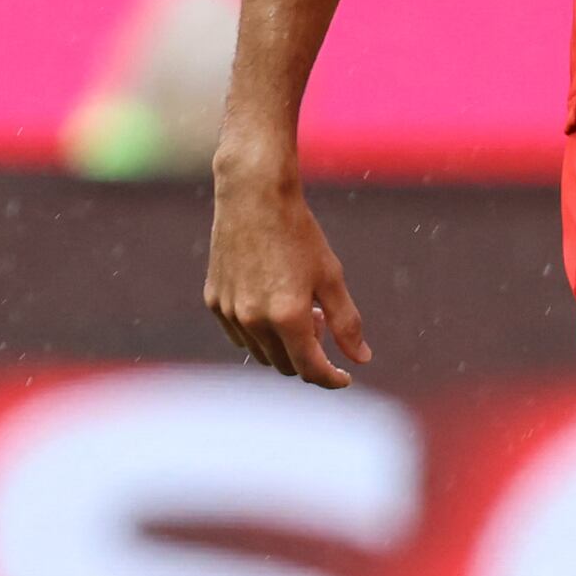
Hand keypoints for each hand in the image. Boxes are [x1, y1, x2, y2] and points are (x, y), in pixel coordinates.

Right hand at [204, 149, 370, 386]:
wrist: (254, 196)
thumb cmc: (298, 233)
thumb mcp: (331, 277)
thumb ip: (346, 323)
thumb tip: (361, 359)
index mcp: (287, 317)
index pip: (310, 369)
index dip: (331, 379)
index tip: (344, 377)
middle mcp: (253, 320)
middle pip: (285, 365)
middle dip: (308, 356)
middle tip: (320, 322)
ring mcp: (229, 312)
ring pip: (261, 353)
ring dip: (283, 345)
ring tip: (297, 309)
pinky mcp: (214, 301)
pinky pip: (240, 334)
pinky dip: (259, 332)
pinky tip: (271, 303)